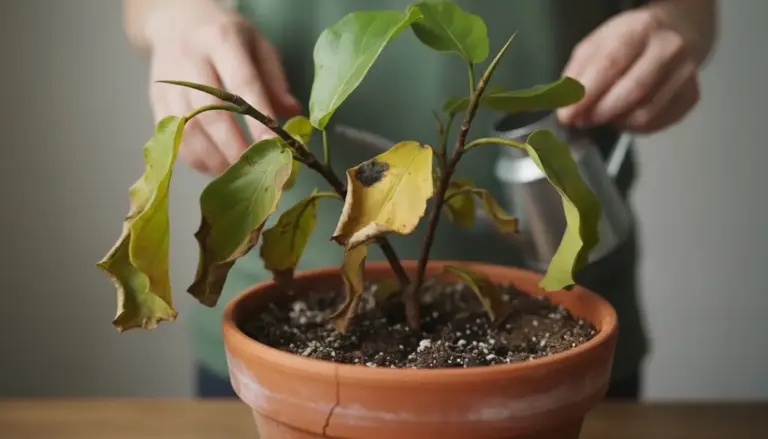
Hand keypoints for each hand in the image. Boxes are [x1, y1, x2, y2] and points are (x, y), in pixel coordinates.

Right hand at [145, 0, 300, 173]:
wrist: (175, 19)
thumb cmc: (225, 35)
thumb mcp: (257, 45)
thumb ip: (275, 81)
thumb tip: (293, 115)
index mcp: (221, 40)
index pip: (242, 85)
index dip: (257, 120)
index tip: (273, 146)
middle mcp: (190, 60)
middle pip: (211, 114)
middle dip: (235, 149)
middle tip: (256, 170)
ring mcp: (169, 83)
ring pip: (189, 131)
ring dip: (215, 159)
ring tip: (237, 174)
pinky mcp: (156, 100)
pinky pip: (174, 138)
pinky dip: (196, 159)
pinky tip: (215, 166)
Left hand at [557, 6, 700, 133]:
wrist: (677, 31)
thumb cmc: (630, 39)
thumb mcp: (596, 44)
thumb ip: (577, 75)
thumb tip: (567, 108)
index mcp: (640, 28)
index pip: (610, 65)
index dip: (586, 94)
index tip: (567, 114)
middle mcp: (669, 49)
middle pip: (632, 92)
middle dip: (600, 112)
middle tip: (582, 119)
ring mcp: (685, 73)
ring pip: (644, 114)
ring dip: (615, 121)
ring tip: (604, 113)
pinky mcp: (691, 96)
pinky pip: (656, 123)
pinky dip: (633, 125)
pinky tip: (625, 113)